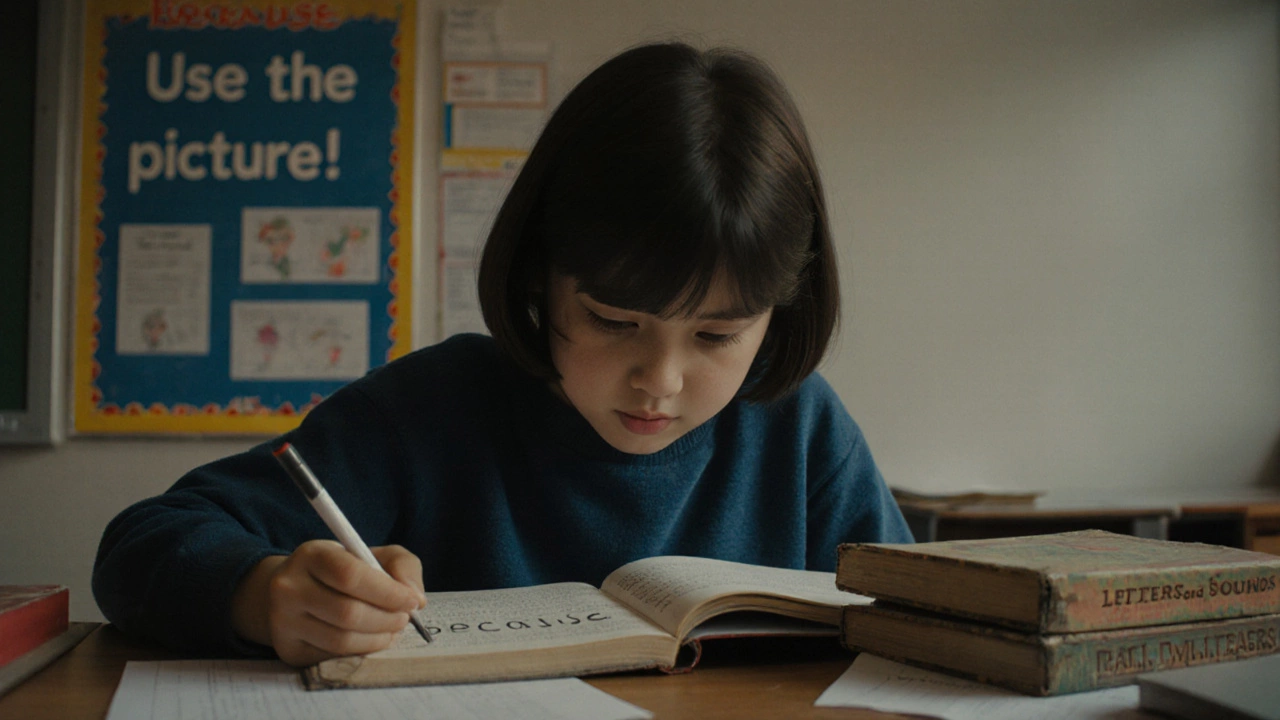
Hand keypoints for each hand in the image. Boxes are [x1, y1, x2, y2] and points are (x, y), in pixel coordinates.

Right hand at [231, 540, 427, 665]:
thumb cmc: (342, 570)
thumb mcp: (372, 554)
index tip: (411, 601)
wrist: (294, 590)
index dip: (387, 592)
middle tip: (404, 618)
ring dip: (377, 639)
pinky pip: (332, 658)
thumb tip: (415, 598)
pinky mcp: (288, 649)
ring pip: (341, 641)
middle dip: (387, 619)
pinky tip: (372, 640)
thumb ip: (402, 565)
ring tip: (392, 630)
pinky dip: (361, 652)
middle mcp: (289, 587)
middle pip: (347, 613)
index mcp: (311, 555)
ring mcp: (283, 621)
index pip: (350, 576)